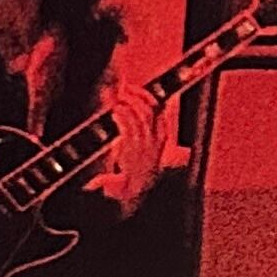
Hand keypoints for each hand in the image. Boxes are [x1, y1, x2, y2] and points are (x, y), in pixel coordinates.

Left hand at [92, 84, 169, 213]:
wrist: (135, 188)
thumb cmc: (137, 165)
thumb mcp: (145, 145)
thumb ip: (140, 127)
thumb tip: (130, 105)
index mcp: (161, 136)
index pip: (159, 109)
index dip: (146, 95)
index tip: (132, 88)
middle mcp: (155, 138)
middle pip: (148, 109)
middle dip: (134, 95)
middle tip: (122, 90)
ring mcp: (144, 143)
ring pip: (138, 115)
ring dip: (126, 103)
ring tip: (116, 101)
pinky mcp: (132, 147)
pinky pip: (128, 125)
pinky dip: (121, 115)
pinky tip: (114, 113)